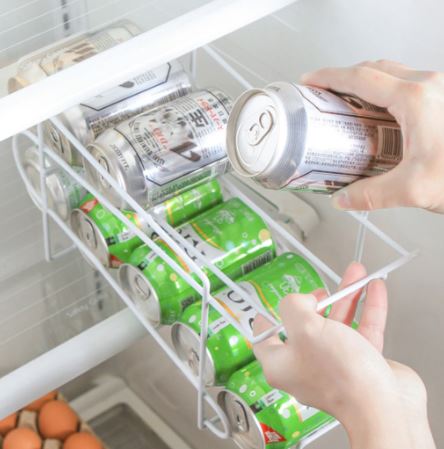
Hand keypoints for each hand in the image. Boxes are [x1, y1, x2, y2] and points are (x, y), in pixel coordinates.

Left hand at [253, 262, 434, 448]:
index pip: (266, 339)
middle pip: (307, 325)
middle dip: (318, 300)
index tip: (270, 305)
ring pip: (338, 324)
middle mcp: (306, 366)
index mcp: (282, 363)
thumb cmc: (341, 377)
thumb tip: (299, 300)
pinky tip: (374, 290)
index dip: (268, 318)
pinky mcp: (361, 365)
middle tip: (322, 288)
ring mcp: (334, 366)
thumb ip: (294, 306)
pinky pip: (363, 330)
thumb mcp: (305, 328)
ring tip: (356, 276)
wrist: (383, 407)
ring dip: (348, 297)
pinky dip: (369, 309)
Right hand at [301, 61, 443, 212]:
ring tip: (346, 106)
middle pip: (375, 69)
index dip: (329, 77)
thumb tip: (345, 198)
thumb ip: (371, 195)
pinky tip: (378, 118)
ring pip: (392, 75)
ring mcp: (438, 90)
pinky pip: (406, 86)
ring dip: (365, 85)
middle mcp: (428, 86)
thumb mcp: (414, 189)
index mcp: (415, 99)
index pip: (360, 78)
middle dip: (344, 78)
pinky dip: (383, 94)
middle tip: (324, 94)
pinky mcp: (443, 101)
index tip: (310, 81)